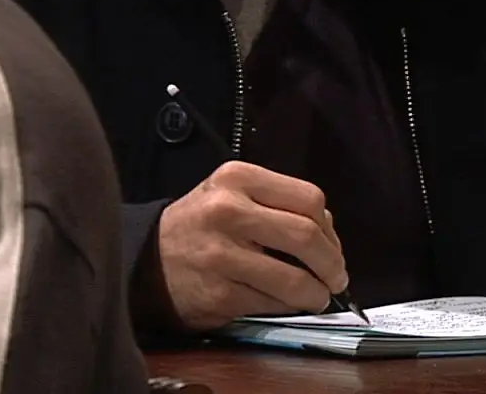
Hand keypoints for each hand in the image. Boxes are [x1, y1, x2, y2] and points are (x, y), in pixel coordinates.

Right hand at [157, 161, 349, 331]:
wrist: (147, 261)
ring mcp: (222, 255)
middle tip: (337, 278)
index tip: (333, 246)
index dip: (330, 228)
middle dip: (332, 263)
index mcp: (238, 178)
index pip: (309, 198)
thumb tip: (330, 237)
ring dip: (317, 294)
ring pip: (295, 279)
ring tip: (318, 296)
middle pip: (306, 236)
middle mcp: (228, 211)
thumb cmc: (201, 226)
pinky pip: (273, 304)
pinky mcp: (219, 294)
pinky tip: (286, 303)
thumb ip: (278, 204)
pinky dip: (289, 307)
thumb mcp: (233, 195)